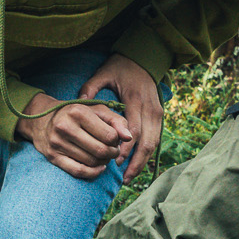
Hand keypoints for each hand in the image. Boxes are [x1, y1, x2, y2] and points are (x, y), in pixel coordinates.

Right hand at [15, 90, 133, 178]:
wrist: (43, 118)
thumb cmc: (76, 114)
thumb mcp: (97, 110)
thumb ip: (116, 121)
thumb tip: (128, 138)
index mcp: (78, 112)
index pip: (109, 135)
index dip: (117, 141)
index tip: (115, 140)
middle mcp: (65, 127)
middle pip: (101, 150)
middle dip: (112, 153)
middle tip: (112, 151)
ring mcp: (57, 143)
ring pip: (92, 162)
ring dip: (103, 162)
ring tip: (104, 156)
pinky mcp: (53, 157)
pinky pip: (78, 171)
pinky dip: (93, 172)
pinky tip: (99, 168)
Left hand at [78, 53, 163, 180]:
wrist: (143, 59)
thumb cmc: (120, 68)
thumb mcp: (103, 73)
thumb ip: (91, 87)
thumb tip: (79, 100)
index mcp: (136, 100)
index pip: (133, 130)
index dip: (125, 148)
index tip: (115, 161)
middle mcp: (150, 109)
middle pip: (147, 142)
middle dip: (135, 162)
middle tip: (123, 178)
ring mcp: (158, 113)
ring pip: (154, 144)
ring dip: (142, 162)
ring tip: (129, 177)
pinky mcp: (160, 116)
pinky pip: (156, 140)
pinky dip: (146, 155)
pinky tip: (136, 165)